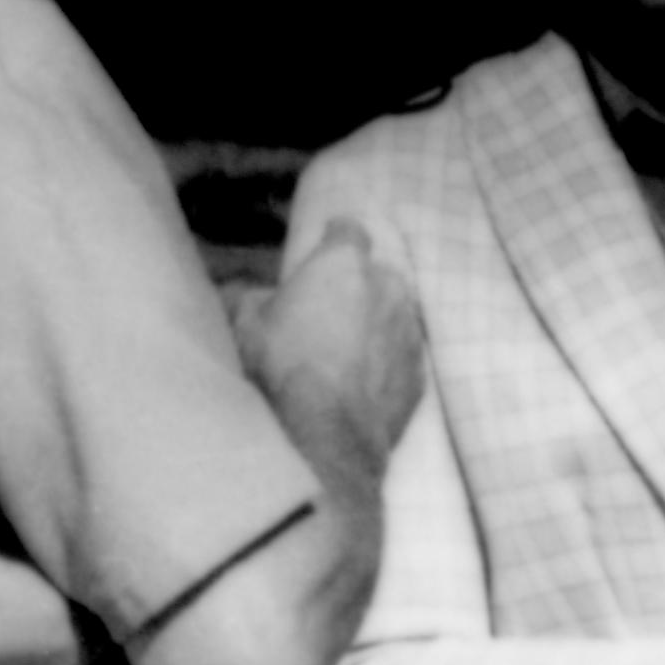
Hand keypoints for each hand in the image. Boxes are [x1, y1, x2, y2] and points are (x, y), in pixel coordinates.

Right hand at [239, 220, 427, 467]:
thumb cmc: (280, 367)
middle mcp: (390, 288)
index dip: (335, 237)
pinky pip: (401, 358)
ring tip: (340, 356)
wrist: (325, 434)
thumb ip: (249, 296)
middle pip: (375, 276)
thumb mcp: (244, 324)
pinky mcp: (420, 373)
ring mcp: (410, 331)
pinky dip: (385, 365)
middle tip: (324, 314)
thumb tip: (250, 292)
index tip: (326, 245)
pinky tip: (359, 386)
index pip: (348, 231)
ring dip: (374, 326)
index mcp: (345, 265)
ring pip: (394, 316)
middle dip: (354, 289)